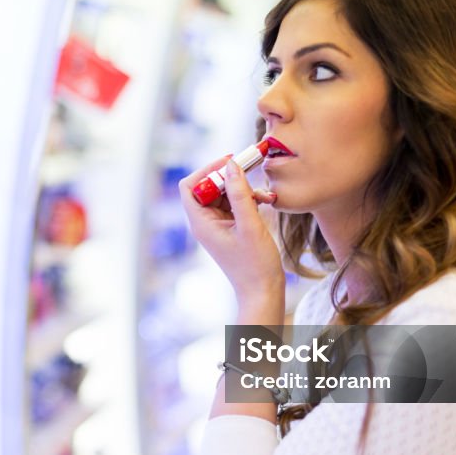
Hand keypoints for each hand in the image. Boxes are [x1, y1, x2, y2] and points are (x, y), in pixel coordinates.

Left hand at [179, 155, 285, 306]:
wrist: (263, 291)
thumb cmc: (255, 265)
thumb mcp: (250, 225)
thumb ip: (240, 193)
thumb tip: (231, 165)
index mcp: (201, 223)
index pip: (190, 186)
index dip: (207, 170)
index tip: (230, 163)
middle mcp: (205, 223)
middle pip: (208, 187)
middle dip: (229, 177)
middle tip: (251, 167)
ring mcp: (218, 226)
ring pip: (224, 194)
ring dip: (243, 188)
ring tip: (264, 195)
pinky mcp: (231, 228)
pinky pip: (235, 204)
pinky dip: (248, 199)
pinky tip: (265, 201)